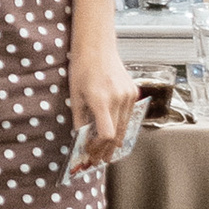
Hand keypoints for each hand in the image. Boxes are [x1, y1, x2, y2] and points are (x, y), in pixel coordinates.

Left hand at [67, 37, 139, 174]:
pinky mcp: (134, 92)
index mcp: (101, 99)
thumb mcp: (75, 95)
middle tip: (100, 160)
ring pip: (125, 127)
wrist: (97, 47)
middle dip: (107, 150)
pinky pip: (129, 116)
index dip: (99, 148)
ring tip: (107, 152)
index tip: (91, 154)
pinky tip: (114, 132)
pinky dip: (121, 126)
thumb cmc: (82, 69)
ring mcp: (129, 95)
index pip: (107, 134)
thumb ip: (80, 120)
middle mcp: (118, 98)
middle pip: (117, 135)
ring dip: (116, 141)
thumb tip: (81, 140)